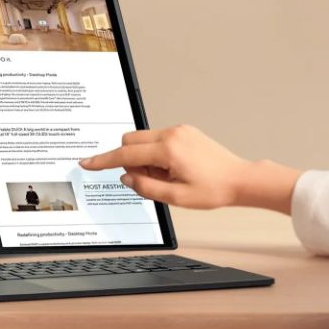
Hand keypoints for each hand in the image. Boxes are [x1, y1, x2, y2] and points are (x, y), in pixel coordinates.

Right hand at [79, 125, 294, 209]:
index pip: (125, 154)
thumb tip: (127, 178)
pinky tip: (172, 169)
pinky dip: (155, 154)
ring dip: (143, 158)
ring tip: (166, 177)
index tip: (87, 162)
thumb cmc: (215, 189)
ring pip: (143, 140)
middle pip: (130, 141)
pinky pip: (158, 139)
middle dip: (129, 161)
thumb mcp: (176, 198)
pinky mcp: (185, 132)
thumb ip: (146, 187)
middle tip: (147, 180)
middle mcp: (172, 134)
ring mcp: (180, 131)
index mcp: (168, 150)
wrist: (241, 180)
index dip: (103, 160)